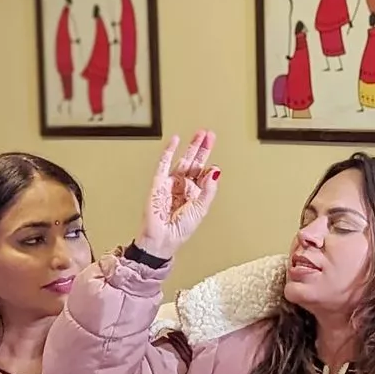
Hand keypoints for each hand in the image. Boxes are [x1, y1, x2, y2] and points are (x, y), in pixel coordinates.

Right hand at [134, 132, 220, 260]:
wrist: (162, 239)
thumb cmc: (180, 230)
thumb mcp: (201, 209)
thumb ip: (209, 189)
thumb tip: (215, 170)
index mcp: (195, 194)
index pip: (204, 174)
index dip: (210, 166)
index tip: (214, 163)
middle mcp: (184, 186)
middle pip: (195, 162)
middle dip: (202, 148)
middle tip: (209, 134)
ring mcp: (171, 183)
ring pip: (183, 160)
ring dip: (191, 147)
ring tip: (200, 134)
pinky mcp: (158, 183)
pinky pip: (164, 163)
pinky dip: (169, 151)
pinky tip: (175, 141)